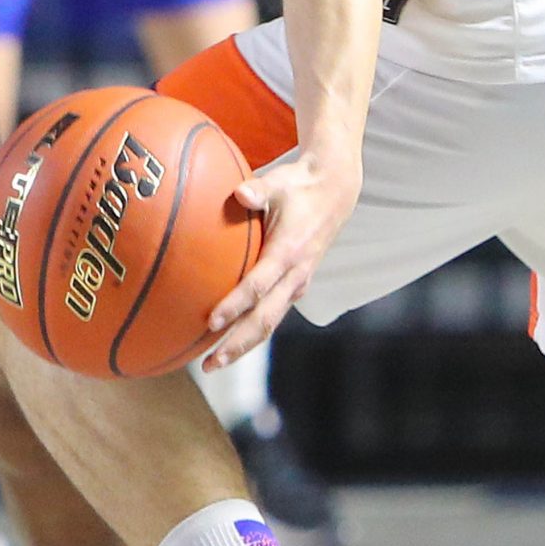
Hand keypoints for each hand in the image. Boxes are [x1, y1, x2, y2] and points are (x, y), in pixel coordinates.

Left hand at [197, 156, 358, 369]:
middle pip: (265, 319)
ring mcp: (297, 283)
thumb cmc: (299, 186)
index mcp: (289, 252)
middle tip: (210, 363)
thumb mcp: (278, 182)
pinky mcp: (295, 286)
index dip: (235, 305)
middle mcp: (296, 274)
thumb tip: (239, 192)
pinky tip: (229, 338)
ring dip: (243, 345)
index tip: (211, 321)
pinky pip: (272, 313)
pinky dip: (251, 329)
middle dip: (237, 344)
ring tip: (213, 363)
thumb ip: (257, 189)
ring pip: (270, 322)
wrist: (334, 193)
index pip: (259, 286)